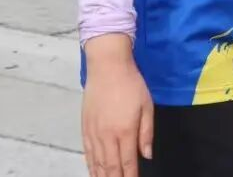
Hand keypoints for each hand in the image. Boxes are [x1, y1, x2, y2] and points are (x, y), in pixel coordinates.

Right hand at [82, 36, 153, 176]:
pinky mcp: (85, 127)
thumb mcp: (147, 105)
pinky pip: (87, 153)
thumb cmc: (131, 84)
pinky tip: (94, 171)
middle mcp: (107, 136)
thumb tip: (146, 155)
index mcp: (125, 131)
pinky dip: (91, 165)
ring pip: (97, 163)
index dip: (130, 176)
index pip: (127, 162)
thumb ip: (146, 132)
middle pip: (110, 167)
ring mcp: (94, 133)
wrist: (107, 66)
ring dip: (102, 176)